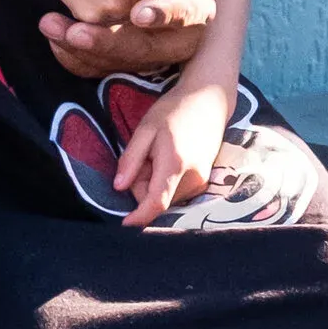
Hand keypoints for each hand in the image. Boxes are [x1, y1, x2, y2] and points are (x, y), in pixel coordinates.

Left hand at [113, 78, 235, 226]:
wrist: (209, 101)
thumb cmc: (173, 110)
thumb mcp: (145, 129)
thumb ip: (131, 160)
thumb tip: (118, 188)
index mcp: (175, 164)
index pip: (156, 202)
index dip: (139, 217)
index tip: (124, 226)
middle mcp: (193, 179)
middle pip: (157, 198)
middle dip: (142, 184)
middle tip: (144, 155)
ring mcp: (201, 182)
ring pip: (165, 196)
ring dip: (154, 181)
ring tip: (158, 153)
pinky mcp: (204, 182)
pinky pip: (175, 191)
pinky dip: (165, 180)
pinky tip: (168, 157)